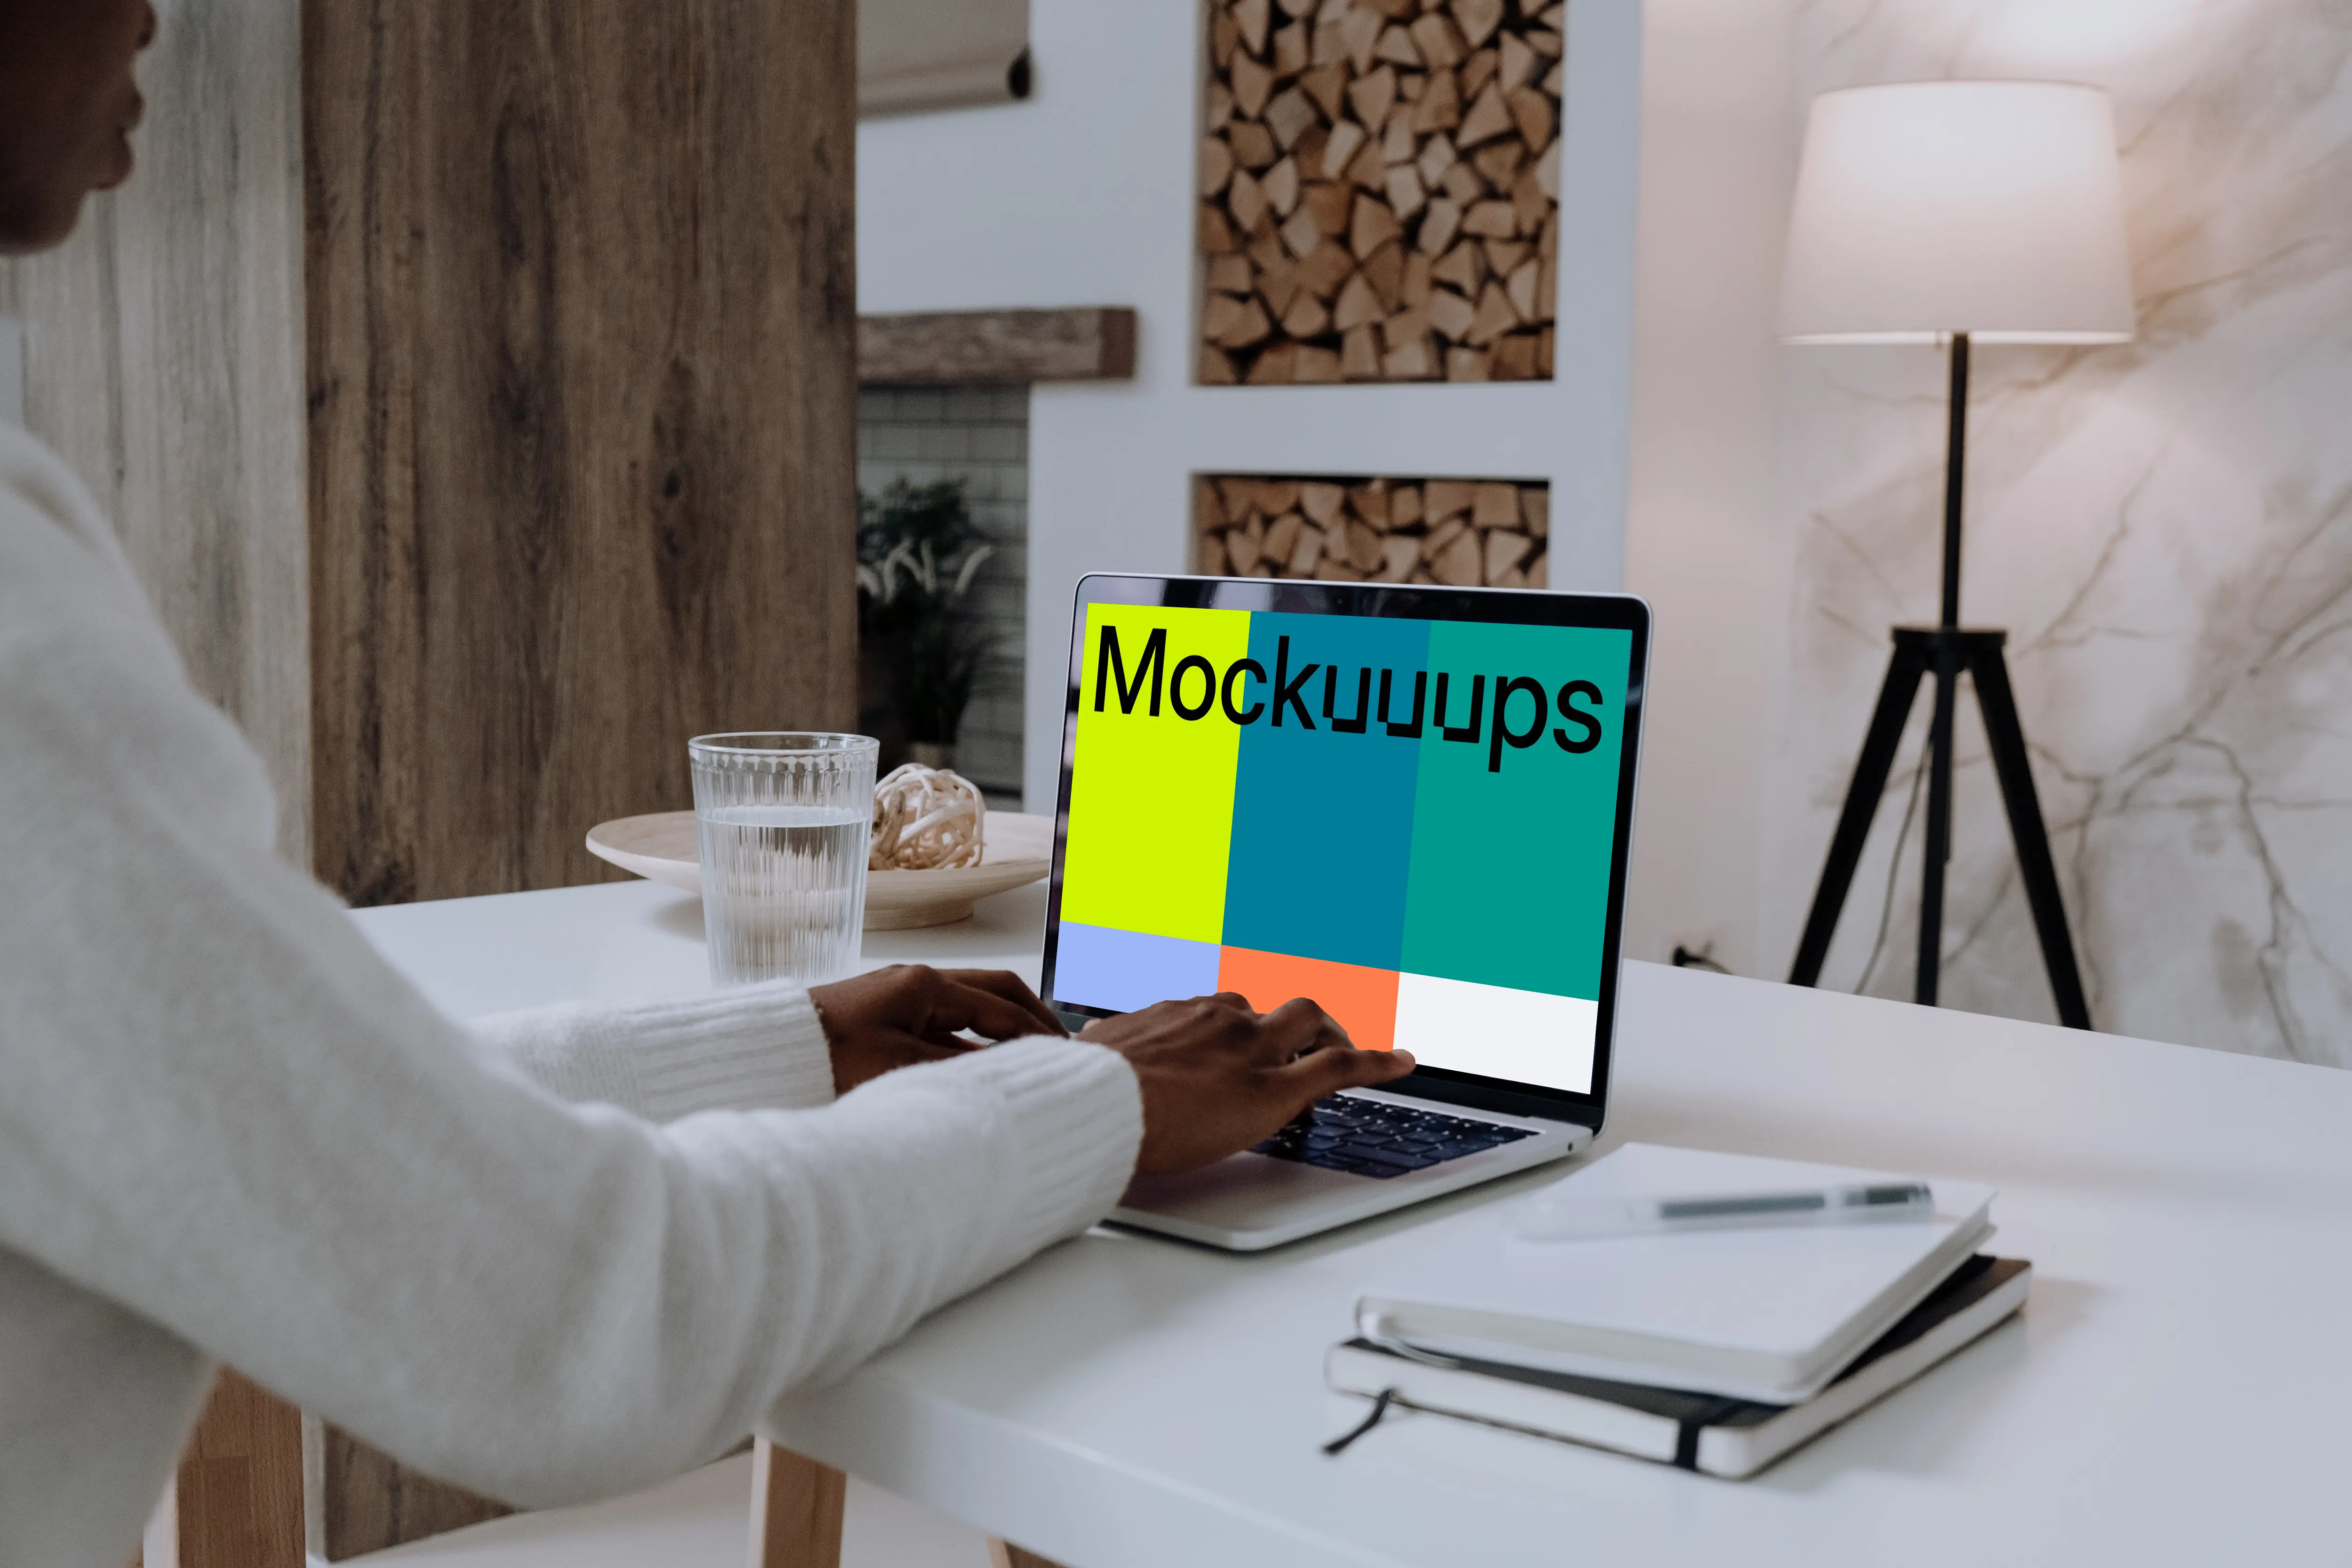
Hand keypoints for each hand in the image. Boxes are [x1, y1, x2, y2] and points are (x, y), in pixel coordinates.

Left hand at [808, 966, 1065, 1092]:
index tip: (1065, 1054)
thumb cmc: (827, 1056)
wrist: (771, 1051)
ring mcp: (901, 995)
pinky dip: (969, 1039)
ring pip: (969, 1004)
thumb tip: (1000, 1072)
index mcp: (927, 985)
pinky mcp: (885, 1014)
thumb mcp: (899, 1066)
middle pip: (992, 989)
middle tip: (1059, 1044)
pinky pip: (942, 1021)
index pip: (1000, 1006)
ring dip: (1000, 1026)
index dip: (1036, 1032)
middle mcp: (918, 981)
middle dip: (1030, 1015)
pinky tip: (978, 1064)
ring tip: (1027, 1056)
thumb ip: (956, 1067)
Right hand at [1079, 993, 1415, 1172]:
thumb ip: (1110, 1052)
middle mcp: (1222, 1018)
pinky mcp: (1276, 1085)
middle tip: (1309, 1043)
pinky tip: (1404, 1063)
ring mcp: (1252, 1047)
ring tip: (1348, 1053)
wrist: (1099, 1103)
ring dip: (1332, 1037)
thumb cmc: (1090, 1089)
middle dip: (1297, 1024)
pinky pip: (1341, 1066)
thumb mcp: (1096, 1057)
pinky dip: (1379, 1061)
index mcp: (1181, 1013)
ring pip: (1310, 1024)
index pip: (1225, 1007)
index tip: (1247, 1035)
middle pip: (1274, 1007)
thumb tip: (1087, 1053)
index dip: (1245, 1024)